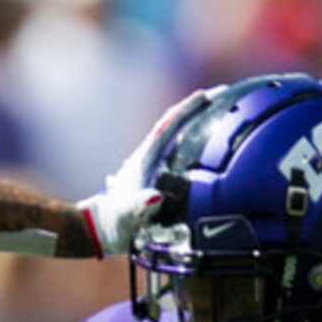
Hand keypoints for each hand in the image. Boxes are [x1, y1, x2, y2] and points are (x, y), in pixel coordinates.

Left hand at [76, 89, 211, 256]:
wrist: (100, 227)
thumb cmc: (115, 222)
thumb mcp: (127, 215)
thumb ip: (139, 207)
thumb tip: (155, 198)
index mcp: (144, 159)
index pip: (168, 127)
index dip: (186, 110)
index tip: (207, 95)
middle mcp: (147, 155)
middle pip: (173, 123)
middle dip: (196, 108)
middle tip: (222, 95)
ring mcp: (150, 162)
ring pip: (174, 134)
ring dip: (194, 120)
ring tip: (218, 111)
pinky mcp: (152, 172)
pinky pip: (175, 149)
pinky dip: (190, 139)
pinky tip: (203, 143)